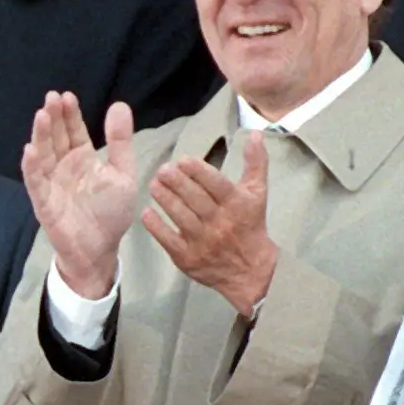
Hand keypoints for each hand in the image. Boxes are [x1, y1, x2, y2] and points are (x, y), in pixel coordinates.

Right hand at [21, 94, 136, 298]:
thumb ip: (120, 142)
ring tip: (41, 115)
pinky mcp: (43, 201)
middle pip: (55, 137)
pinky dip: (31, 165)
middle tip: (52, 98)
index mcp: (82, 158)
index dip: (69, 114)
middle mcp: (63, 166)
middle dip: (53, 118)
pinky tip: (30, 149)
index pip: (73, 130)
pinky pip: (35, 181)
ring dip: (40, 135)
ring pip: (43, 154)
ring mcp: (51, 182)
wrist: (100, 249)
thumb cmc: (110, 212)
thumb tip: (120, 105)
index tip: (67, 96)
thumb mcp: (123, 173)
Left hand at [141, 131, 276, 315]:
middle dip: (177, 183)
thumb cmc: (250, 224)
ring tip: (153, 184)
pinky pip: (169, 240)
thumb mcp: (257, 193)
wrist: (250, 270)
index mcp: (237, 205)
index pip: (217, 185)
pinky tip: (146, 212)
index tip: (182, 159)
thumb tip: (256, 133)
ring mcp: (203, 242)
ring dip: (165, 200)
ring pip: (181, 217)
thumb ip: (256, 162)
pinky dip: (156, 227)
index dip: (199, 172)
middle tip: (162, 169)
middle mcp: (220, 223)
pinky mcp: (187, 258)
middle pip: (196, 200)